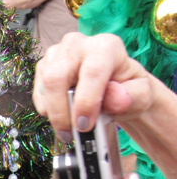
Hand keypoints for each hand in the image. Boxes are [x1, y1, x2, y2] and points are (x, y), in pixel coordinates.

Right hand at [33, 33, 153, 142]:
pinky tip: (61, 115)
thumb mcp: (139, 95)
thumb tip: (115, 99)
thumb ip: (131, 96)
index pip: (91, 72)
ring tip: (67, 130)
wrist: (114, 87)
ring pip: (44, 84)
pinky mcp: (44, 66)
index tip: (84, 125)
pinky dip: (47, 109)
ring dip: (53, 113)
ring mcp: (57, 54)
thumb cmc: (126, 90)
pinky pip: (38, 91)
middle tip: (69, 134)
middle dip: (61, 111)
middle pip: (57, 77)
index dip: (85, 102)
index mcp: (105, 46)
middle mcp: (78, 44)